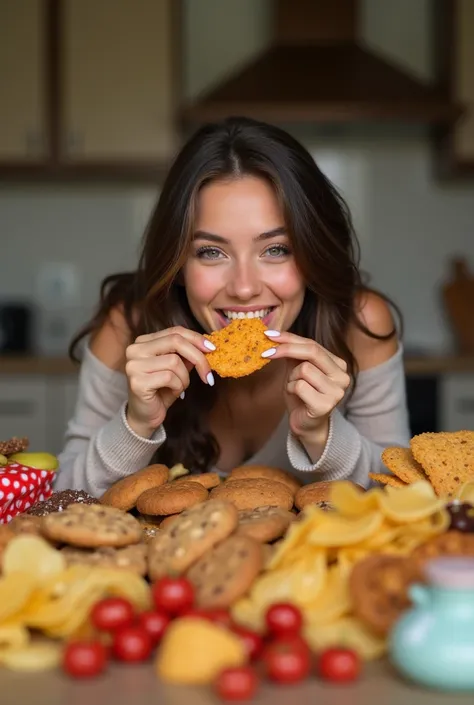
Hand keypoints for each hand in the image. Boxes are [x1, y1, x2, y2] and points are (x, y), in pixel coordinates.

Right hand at [124, 326, 214, 437]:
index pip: (174, 331)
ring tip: (180, 387)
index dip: (196, 338)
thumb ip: (187, 355)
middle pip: (175, 341)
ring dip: (184, 378)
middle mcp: (135, 349)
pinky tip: (172, 393)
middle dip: (197, 357)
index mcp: (144, 342)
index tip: (212, 349)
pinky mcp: (137, 382)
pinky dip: (178, 387)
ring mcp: (134, 365)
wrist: (146, 416)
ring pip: (174, 362)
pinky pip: (169, 378)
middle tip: (208, 374)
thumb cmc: (162, 391)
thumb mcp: (178, 369)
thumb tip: (207, 345)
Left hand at [262, 330, 349, 446]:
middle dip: (286, 349)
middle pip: (312, 351)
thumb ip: (293, 353)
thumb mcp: (296, 370)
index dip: (289, 338)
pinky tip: (297, 397)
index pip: (313, 344)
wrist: (307, 426)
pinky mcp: (326, 405)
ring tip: (294, 388)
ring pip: (304, 369)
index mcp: (338, 364)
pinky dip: (292, 389)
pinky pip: (300, 386)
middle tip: (266, 352)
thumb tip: (275, 334)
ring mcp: (336, 391)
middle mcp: (342, 376)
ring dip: (291, 378)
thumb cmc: (302, 396)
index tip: (269, 334)